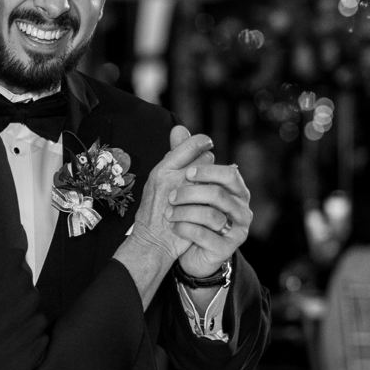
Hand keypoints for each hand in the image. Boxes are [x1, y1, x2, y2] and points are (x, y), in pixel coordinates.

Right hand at [114, 128, 211, 304]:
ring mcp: (189, 196)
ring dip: (214, 182)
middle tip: (203, 176)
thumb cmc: (154, 209)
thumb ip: (172, 155)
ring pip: (214, 178)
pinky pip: (217, 195)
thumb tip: (180, 129)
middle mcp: (175, 179)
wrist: (152, 241)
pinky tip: (211, 203)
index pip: (192, 144)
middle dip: (208, 166)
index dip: (202, 143)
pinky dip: (216, 198)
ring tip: (206, 191)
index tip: (206, 145)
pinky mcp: (199, 210)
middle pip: (207, 159)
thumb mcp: (157, 178)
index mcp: (163, 169)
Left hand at [165, 141, 251, 278]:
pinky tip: (174, 227)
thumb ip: (184, 157)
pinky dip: (186, 229)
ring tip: (168, 212)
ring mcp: (237, 230)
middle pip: (220, 194)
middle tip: (171, 196)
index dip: (208, 171)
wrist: (186, 249)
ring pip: (212, 215)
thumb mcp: (185, 183)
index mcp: (237, 191)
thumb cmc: (190, 212)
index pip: (229, 174)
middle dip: (192, 193)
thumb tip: (177, 128)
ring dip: (185, 212)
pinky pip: (205, 236)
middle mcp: (242, 209)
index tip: (186, 172)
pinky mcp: (225, 249)